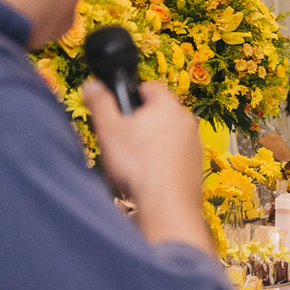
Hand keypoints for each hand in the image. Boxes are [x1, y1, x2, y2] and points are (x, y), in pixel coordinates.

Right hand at [82, 79, 211, 249]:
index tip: (121, 108)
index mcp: (167, 106)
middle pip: (159, 112)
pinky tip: (148, 174)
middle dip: (141, 122)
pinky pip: (176, 155)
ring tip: (134, 161)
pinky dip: (163, 160)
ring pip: (168, 135)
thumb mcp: (109, 130)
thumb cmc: (138, 166)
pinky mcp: (196, 164)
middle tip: (123, 138)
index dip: (132, 94)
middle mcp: (186, 121)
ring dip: (152, 142)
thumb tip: (93, 85)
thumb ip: (100, 102)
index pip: (150, 87)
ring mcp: (194, 143)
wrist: (166, 204)